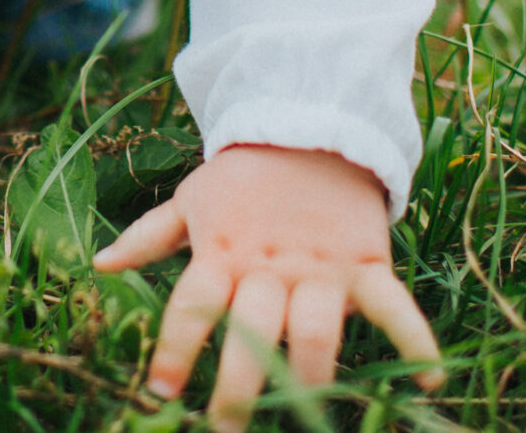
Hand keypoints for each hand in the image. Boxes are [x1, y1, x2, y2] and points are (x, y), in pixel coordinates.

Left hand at [93, 145, 443, 428]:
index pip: (193, 306)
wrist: (309, 123)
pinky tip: (427, 379)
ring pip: (316, 331)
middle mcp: (270, 266)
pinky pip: (393, 306)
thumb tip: (98, 265)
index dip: (175, 349)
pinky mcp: (367, 264)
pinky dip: (415, 339)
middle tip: (225, 430)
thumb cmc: (243, 174)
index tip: (159, 392)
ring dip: (310, 379)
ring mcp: (322, 268)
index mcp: (223, 251)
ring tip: (304, 420)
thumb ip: (148, 237)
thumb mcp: (191, 198)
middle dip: (239, 388)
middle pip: (253, 332)